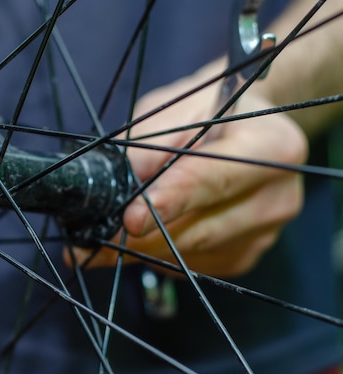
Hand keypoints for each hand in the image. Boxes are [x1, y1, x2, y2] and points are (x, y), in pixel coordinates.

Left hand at [71, 63, 306, 276]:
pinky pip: (193, 265)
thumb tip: (124, 187)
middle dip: (142, 237)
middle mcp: (278, 197)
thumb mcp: (179, 108)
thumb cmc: (211, 110)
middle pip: (201, 229)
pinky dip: (159, 255)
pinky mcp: (245, 255)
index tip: (132, 218)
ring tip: (103, 242)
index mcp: (272, 147)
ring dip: (143, 249)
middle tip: (94, 245)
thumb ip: (153, 144)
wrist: (248, 128)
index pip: (215, 179)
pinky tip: (141, 237)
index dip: (171, 200)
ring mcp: (266, 233)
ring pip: (191, 253)